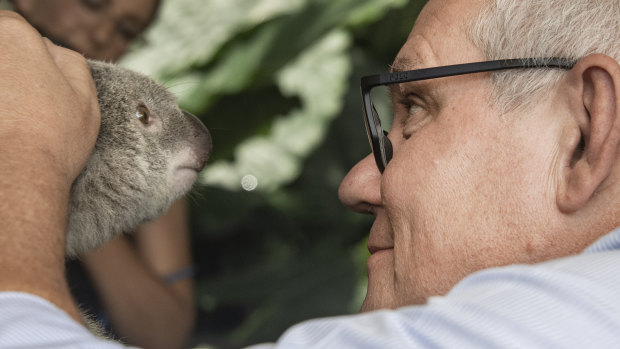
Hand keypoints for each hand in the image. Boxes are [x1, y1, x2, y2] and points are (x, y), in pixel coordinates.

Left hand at [0, 10, 99, 188]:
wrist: (19, 177)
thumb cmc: (55, 138)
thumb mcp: (86, 95)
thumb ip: (71, 61)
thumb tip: (52, 50)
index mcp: (15, 38)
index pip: (16, 28)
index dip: (32, 52)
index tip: (41, 78)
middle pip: (0, 52)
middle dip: (14, 71)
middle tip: (31, 102)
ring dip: (5, 94)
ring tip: (17, 121)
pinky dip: (1, 113)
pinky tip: (7, 130)